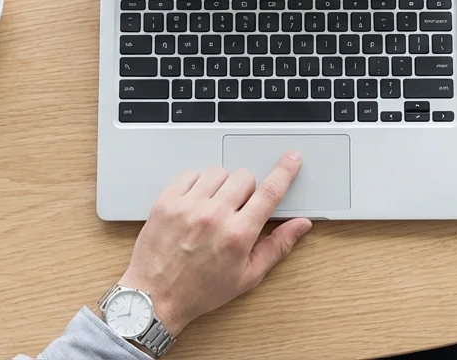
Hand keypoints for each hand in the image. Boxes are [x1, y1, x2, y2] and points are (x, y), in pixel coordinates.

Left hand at [117, 151, 312, 335]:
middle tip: (237, 210)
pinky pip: (190, 174)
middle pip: (244, 177)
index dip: (285, 171)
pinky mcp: (167, 201)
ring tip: (213, 208)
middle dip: (246, 190)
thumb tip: (300, 225)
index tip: (291, 158)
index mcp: (238, 235)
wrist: (156, 297)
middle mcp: (214, 217)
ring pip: (219, 172)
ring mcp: (188, 207)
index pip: (269, 192)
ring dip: (222, 186)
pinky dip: (196, 184)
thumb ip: (277, 246)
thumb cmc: (200, 290)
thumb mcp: (247, 276)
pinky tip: (195, 204)